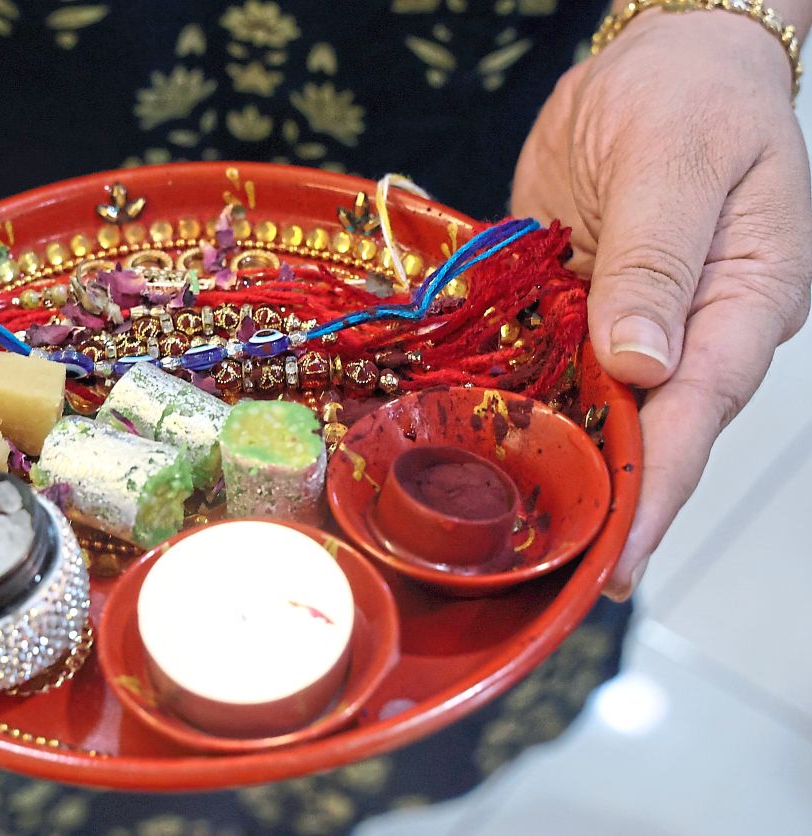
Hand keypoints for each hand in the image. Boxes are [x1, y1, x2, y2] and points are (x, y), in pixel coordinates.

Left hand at [513, 10, 811, 599]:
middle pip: (649, 431)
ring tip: (514, 539)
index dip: (656, 487)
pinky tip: (486, 450)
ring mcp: (635, 322)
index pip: (699, 411)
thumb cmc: (690, 93)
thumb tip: (644, 362)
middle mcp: (693, 327)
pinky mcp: (583, 308)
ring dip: (559, 467)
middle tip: (556, 576)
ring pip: (598, 411)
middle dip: (608, 502)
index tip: (619, 556)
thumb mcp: (677, 160)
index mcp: (746, 300)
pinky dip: (523, 408)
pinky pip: (552, 367)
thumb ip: (659, 259)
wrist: (654, 58)